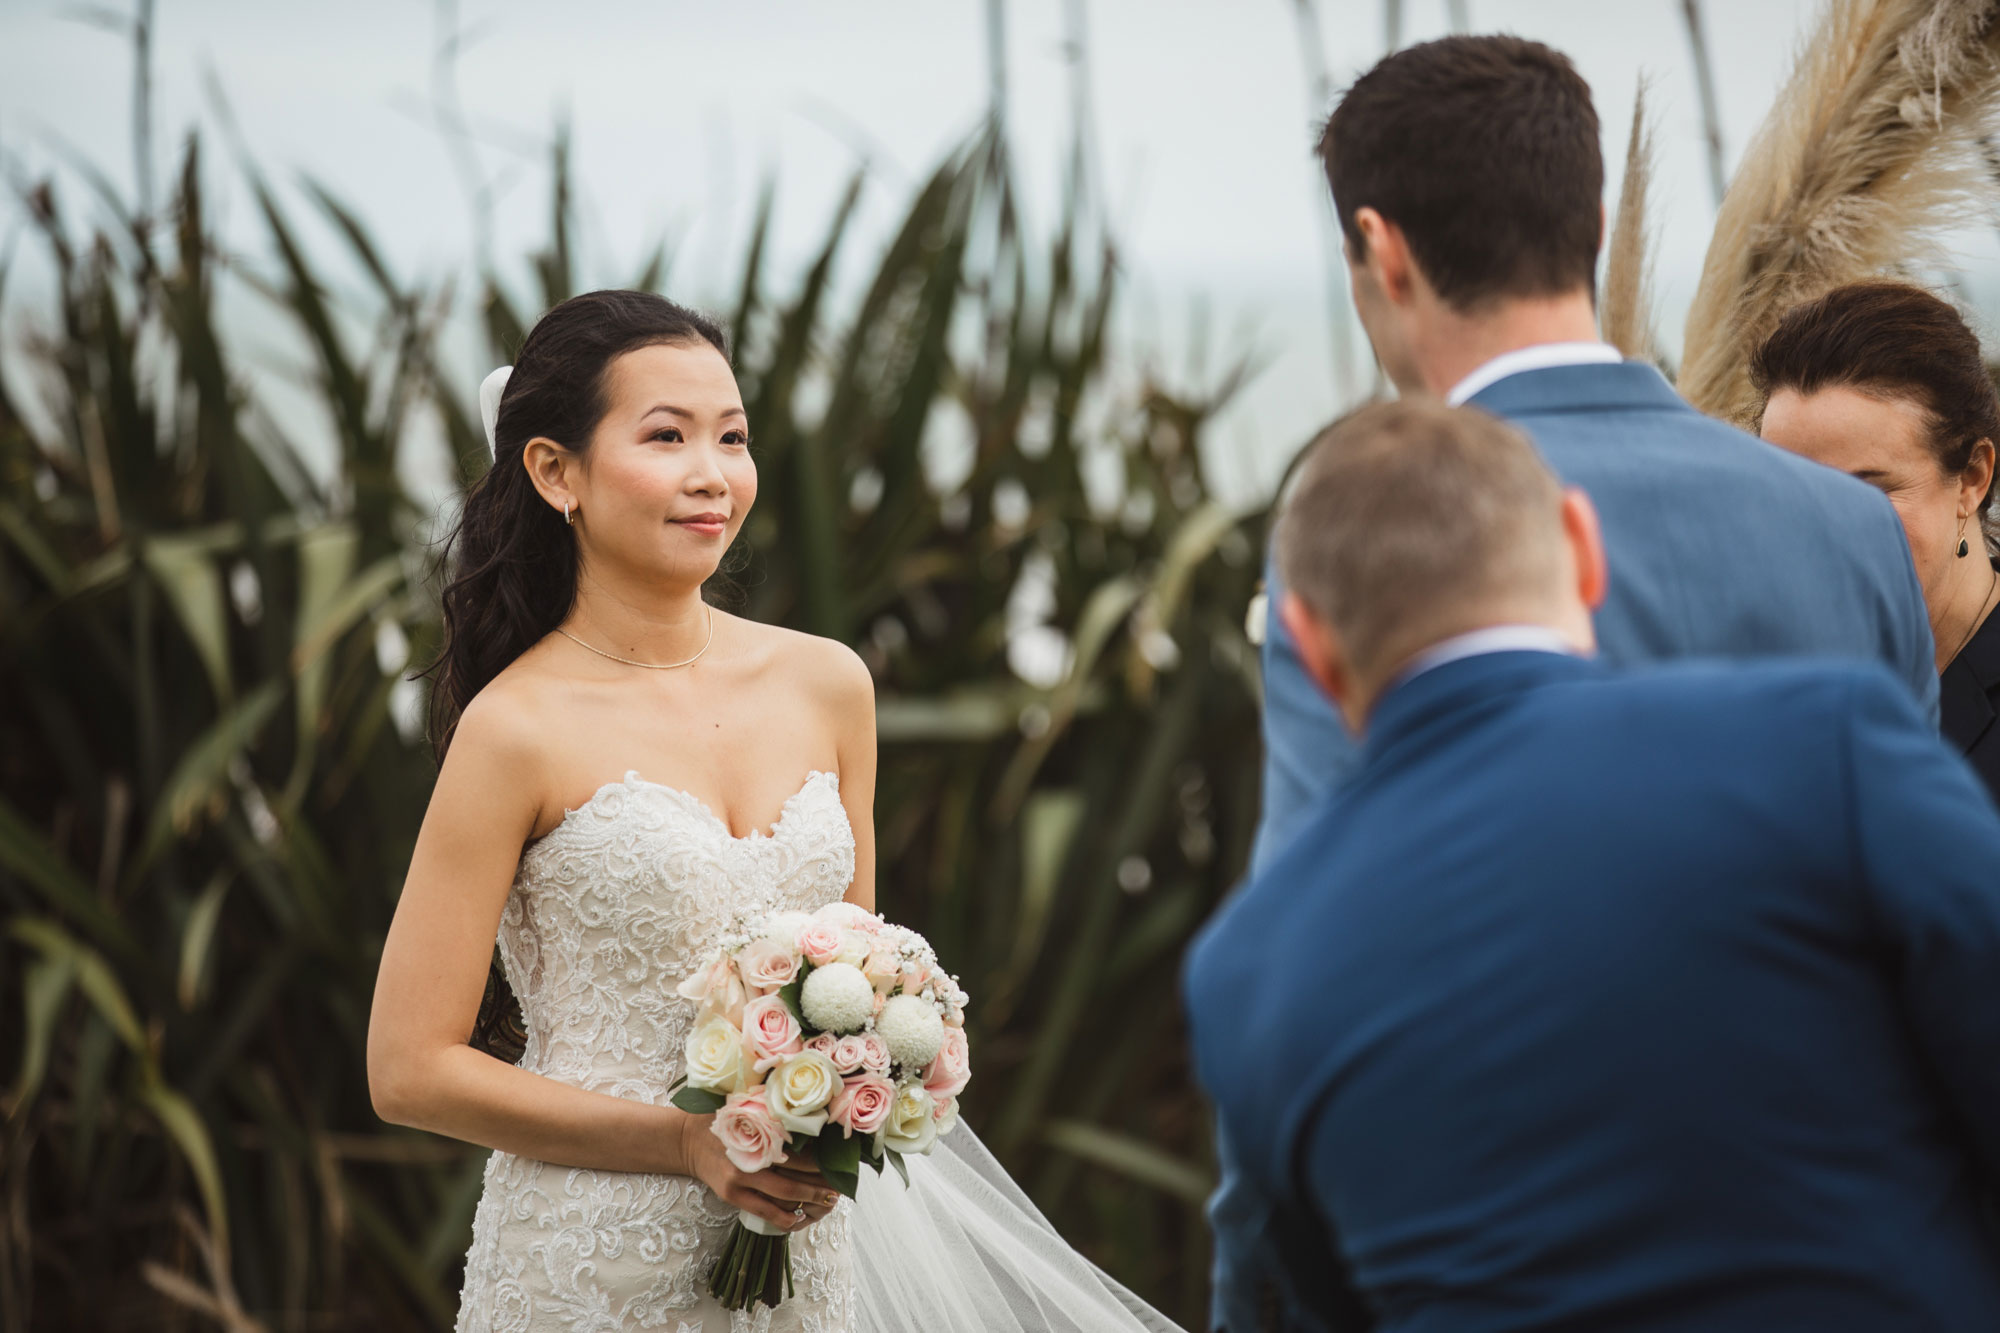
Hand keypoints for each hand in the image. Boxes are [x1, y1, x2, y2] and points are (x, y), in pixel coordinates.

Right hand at [679, 1115, 841, 1232]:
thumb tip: (808, 1111)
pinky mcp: (731, 1196)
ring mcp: (739, 1181)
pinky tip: (799, 1217)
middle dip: (820, 1183)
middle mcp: (749, 1160)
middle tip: (841, 1185)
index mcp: (755, 1135)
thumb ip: (772, 1110)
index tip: (840, 1162)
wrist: (687, 1139)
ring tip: (829, 1200)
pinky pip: (763, 1211)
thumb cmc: (722, 1118)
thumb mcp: (746, 1107)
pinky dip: (783, 1217)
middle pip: (794, 1176)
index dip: (821, 1160)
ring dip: (807, 1200)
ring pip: (782, 1196)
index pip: (797, 1151)